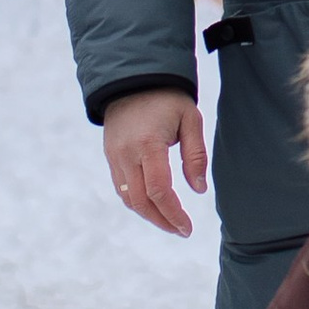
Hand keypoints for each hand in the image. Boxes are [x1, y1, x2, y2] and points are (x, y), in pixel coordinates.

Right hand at [106, 89, 206, 237]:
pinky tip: (154, 205)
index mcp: (148, 144)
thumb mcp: (191, 119)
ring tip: (170, 222)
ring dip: (148, 214)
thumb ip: (196, 155)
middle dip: (161, 221)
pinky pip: (121, 187)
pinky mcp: (110, 156)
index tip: (187, 228)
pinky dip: (137, 201)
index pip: (159, 191)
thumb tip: (198, 190)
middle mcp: (126, 154)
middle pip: (140, 201)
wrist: (134, 78)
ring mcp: (114, 156)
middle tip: (181, 230)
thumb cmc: (168, 98)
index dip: (173, 214)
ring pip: (128, 198)